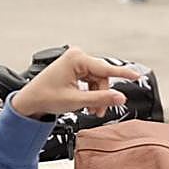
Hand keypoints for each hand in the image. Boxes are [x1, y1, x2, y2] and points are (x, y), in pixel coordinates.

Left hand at [11, 46, 137, 118]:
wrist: (30, 101)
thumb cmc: (45, 97)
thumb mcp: (76, 101)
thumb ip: (100, 99)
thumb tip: (120, 97)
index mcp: (76, 59)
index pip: (106, 67)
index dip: (123, 74)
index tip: (137, 76)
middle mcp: (76, 56)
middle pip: (102, 77)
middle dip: (102, 95)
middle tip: (98, 112)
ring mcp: (75, 62)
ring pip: (98, 81)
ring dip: (97, 96)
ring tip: (91, 110)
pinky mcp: (75, 68)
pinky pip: (91, 81)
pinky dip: (91, 93)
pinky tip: (86, 103)